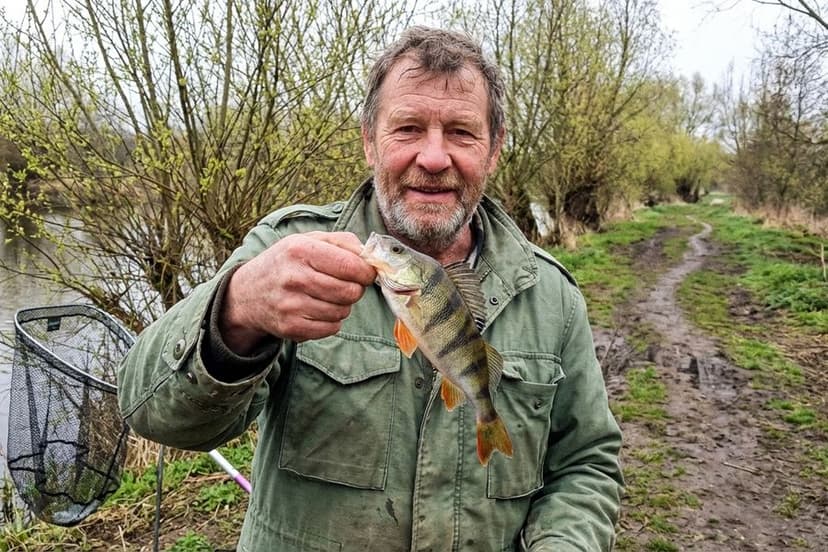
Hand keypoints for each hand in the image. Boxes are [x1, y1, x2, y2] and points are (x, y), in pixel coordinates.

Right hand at [219, 231, 375, 353]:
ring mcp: (291, 305)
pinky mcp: (290, 327)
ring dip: (342, 305)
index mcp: (300, 249)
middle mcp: (294, 277)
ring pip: (342, 311)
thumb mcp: (309, 240)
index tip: (365, 272)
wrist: (248, 292)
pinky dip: (332, 321)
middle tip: (345, 284)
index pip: (351, 265)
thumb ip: (343, 242)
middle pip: (350, 291)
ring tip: (326, 296)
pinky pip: (331, 328)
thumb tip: (372, 257)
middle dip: (355, 289)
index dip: (366, 272)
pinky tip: (318, 310)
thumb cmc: (287, 262)